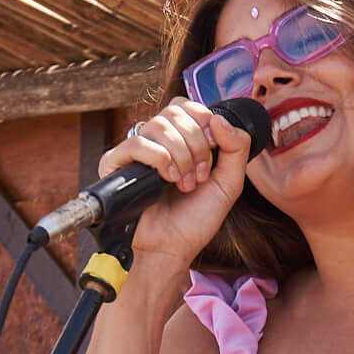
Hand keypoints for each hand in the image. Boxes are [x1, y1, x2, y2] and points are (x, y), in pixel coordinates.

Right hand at [103, 98, 253, 270]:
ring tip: (183, 183)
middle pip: (174, 111)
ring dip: (180, 155)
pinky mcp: (117, 164)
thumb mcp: (229, 183)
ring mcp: (136, 151)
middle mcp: (157, 140)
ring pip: (158, 125)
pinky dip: (159, 158)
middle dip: (195, 143)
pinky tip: (166, 179)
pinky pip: (137, 143)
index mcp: (180, 138)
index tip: (212, 151)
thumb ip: (236, 147)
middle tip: (199, 174)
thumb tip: (219, 118)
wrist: (173, 248)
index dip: (203, 122)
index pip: (187, 105)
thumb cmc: (195, 219)